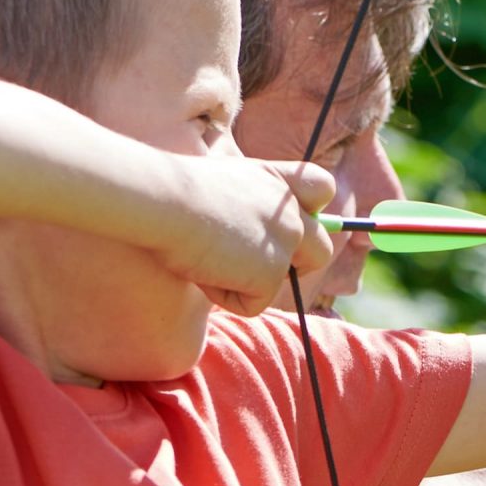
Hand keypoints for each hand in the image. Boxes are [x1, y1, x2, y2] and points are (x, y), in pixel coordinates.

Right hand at [157, 157, 335, 314]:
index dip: (313, 210)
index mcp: (278, 181)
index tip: (291, 224)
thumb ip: (250, 202)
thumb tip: (249, 236)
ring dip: (253, 283)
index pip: (322, 188)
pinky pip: (254, 303)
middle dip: (295, 265)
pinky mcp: (271, 272)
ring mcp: (287, 242)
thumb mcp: (223, 184)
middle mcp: (292, 212)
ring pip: (287, 280)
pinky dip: (225, 297)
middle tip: (252, 268)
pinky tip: (202, 273)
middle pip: (321, 248)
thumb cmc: (175, 191)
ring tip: (212, 264)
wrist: (163, 200)